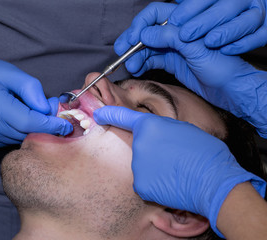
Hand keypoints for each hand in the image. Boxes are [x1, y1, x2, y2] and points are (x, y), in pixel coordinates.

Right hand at [0, 47, 71, 149]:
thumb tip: (48, 111)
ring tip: (20, 109)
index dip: (50, 125)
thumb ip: (32, 90)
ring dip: (26, 128)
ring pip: (15, 138)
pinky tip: (7, 118)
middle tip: (46, 110)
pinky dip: (13, 132)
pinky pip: (4, 141)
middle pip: (23, 132)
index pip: (27, 122)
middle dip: (41, 125)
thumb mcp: (10, 72)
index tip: (66, 126)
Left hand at [94, 106, 265, 236]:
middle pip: (139, 147)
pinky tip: (170, 183)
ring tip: (175, 170)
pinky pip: (144, 182)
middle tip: (173, 157)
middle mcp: (138, 143)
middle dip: (151, 151)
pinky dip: (155, 184)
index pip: (122, 117)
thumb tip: (154, 137)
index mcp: (149, 125)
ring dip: (154, 168)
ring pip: (142, 166)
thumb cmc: (204, 152)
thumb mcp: (182, 129)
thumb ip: (160, 130)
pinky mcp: (140, 185)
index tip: (99, 114)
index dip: (109, 114)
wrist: (213, 180)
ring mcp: (137, 166)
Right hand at [115, 4, 266, 136]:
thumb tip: (144, 34)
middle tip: (121, 53)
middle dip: (132, 41)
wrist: (229, 88)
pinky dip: (142, 64)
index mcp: (184, 23)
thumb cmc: (221, 66)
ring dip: (135, 56)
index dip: (139, 25)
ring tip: (131, 67)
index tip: (131, 39)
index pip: (154, 15)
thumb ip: (170, 37)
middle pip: (146, 31)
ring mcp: (173, 48)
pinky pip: (152, 59)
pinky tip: (137, 69)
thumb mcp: (196, 48)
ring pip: (147, 47)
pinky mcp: (172, 62)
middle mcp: (176, 33)